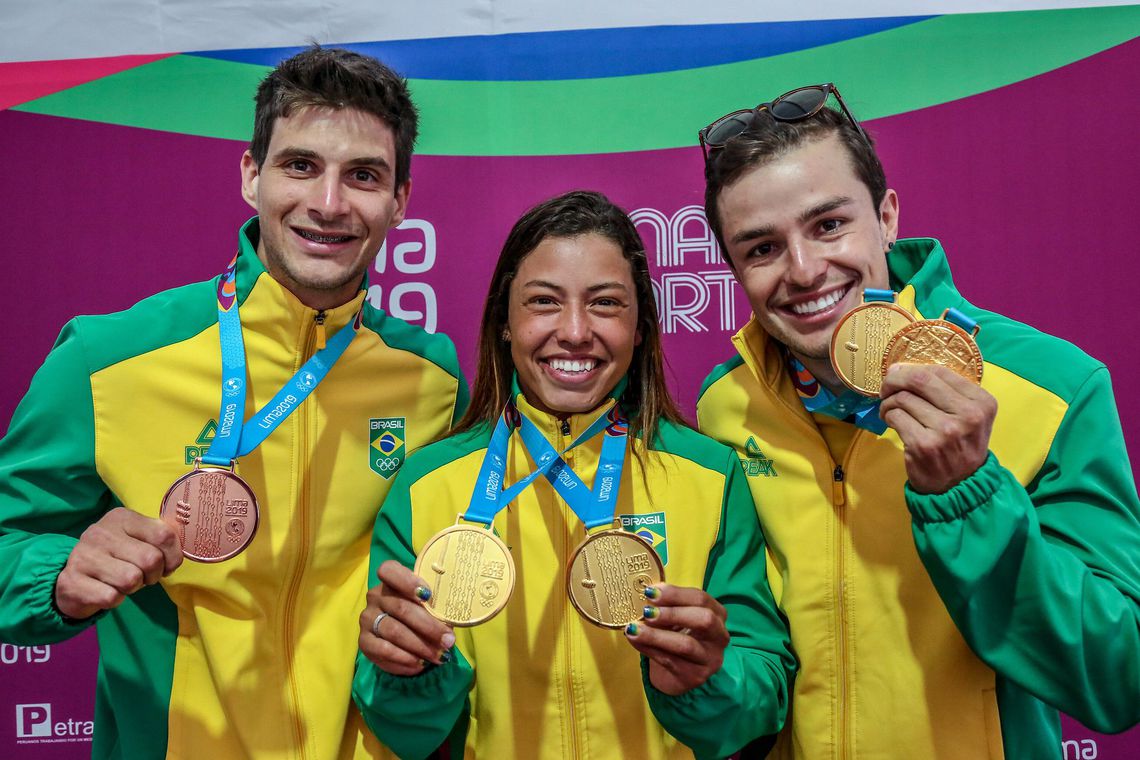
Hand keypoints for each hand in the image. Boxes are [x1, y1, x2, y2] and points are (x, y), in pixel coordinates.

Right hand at [54, 507, 182, 619]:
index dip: (173, 557)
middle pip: (151, 560)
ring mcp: (83, 556)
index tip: (166, 565)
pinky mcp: (72, 582)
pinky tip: (106, 590)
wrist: (72, 577)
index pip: (164, 535)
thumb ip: (159, 539)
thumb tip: (179, 554)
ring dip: (133, 588)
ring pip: (131, 579)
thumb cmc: (115, 557)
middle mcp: (100, 532)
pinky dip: (115, 600)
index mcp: (121, 518)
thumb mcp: (136, 539)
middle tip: (143, 576)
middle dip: (153, 575)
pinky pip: (112, 598)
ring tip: (122, 582)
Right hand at [358, 560, 455, 675]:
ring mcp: (367, 619)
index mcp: (390, 579)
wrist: (402, 633)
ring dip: (420, 647)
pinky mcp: (364, 641)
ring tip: (438, 657)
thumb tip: (449, 626)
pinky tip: (420, 664)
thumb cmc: (421, 611)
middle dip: (428, 627)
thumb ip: (436, 608)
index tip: (428, 595)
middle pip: (401, 608)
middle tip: (448, 641)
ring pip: (394, 632)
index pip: (389, 571)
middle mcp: (375, 596)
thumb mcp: (429, 604)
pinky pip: (383, 651)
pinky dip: (404, 660)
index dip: (407, 581)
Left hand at [625, 583, 728, 695]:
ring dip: (656, 635)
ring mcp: (710, 659)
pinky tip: (634, 640)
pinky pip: (670, 661)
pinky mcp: (695, 676)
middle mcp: (720, 636)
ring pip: (685, 645)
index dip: (675, 594)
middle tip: (647, 612)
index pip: (701, 599)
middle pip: (703, 620)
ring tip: (633, 629)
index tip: (651, 592)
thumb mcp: (676, 618)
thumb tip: (648, 594)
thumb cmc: (677, 636)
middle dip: (672, 614)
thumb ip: (666, 606)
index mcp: (717, 614)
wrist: (677, 672)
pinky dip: (649, 649)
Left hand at [879, 363, 996, 493]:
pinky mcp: (924, 445)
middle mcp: (968, 415)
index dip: (913, 370)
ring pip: (903, 399)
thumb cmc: (960, 446)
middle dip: (895, 379)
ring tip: (890, 411)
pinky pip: (896, 416)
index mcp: (982, 403)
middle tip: (886, 387)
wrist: (960, 487)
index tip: (900, 375)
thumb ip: (946, 392)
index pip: (940, 372)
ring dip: (889, 402)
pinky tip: (891, 422)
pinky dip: (887, 415)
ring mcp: (945, 431)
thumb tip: (900, 368)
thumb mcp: (969, 417)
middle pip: (919, 379)